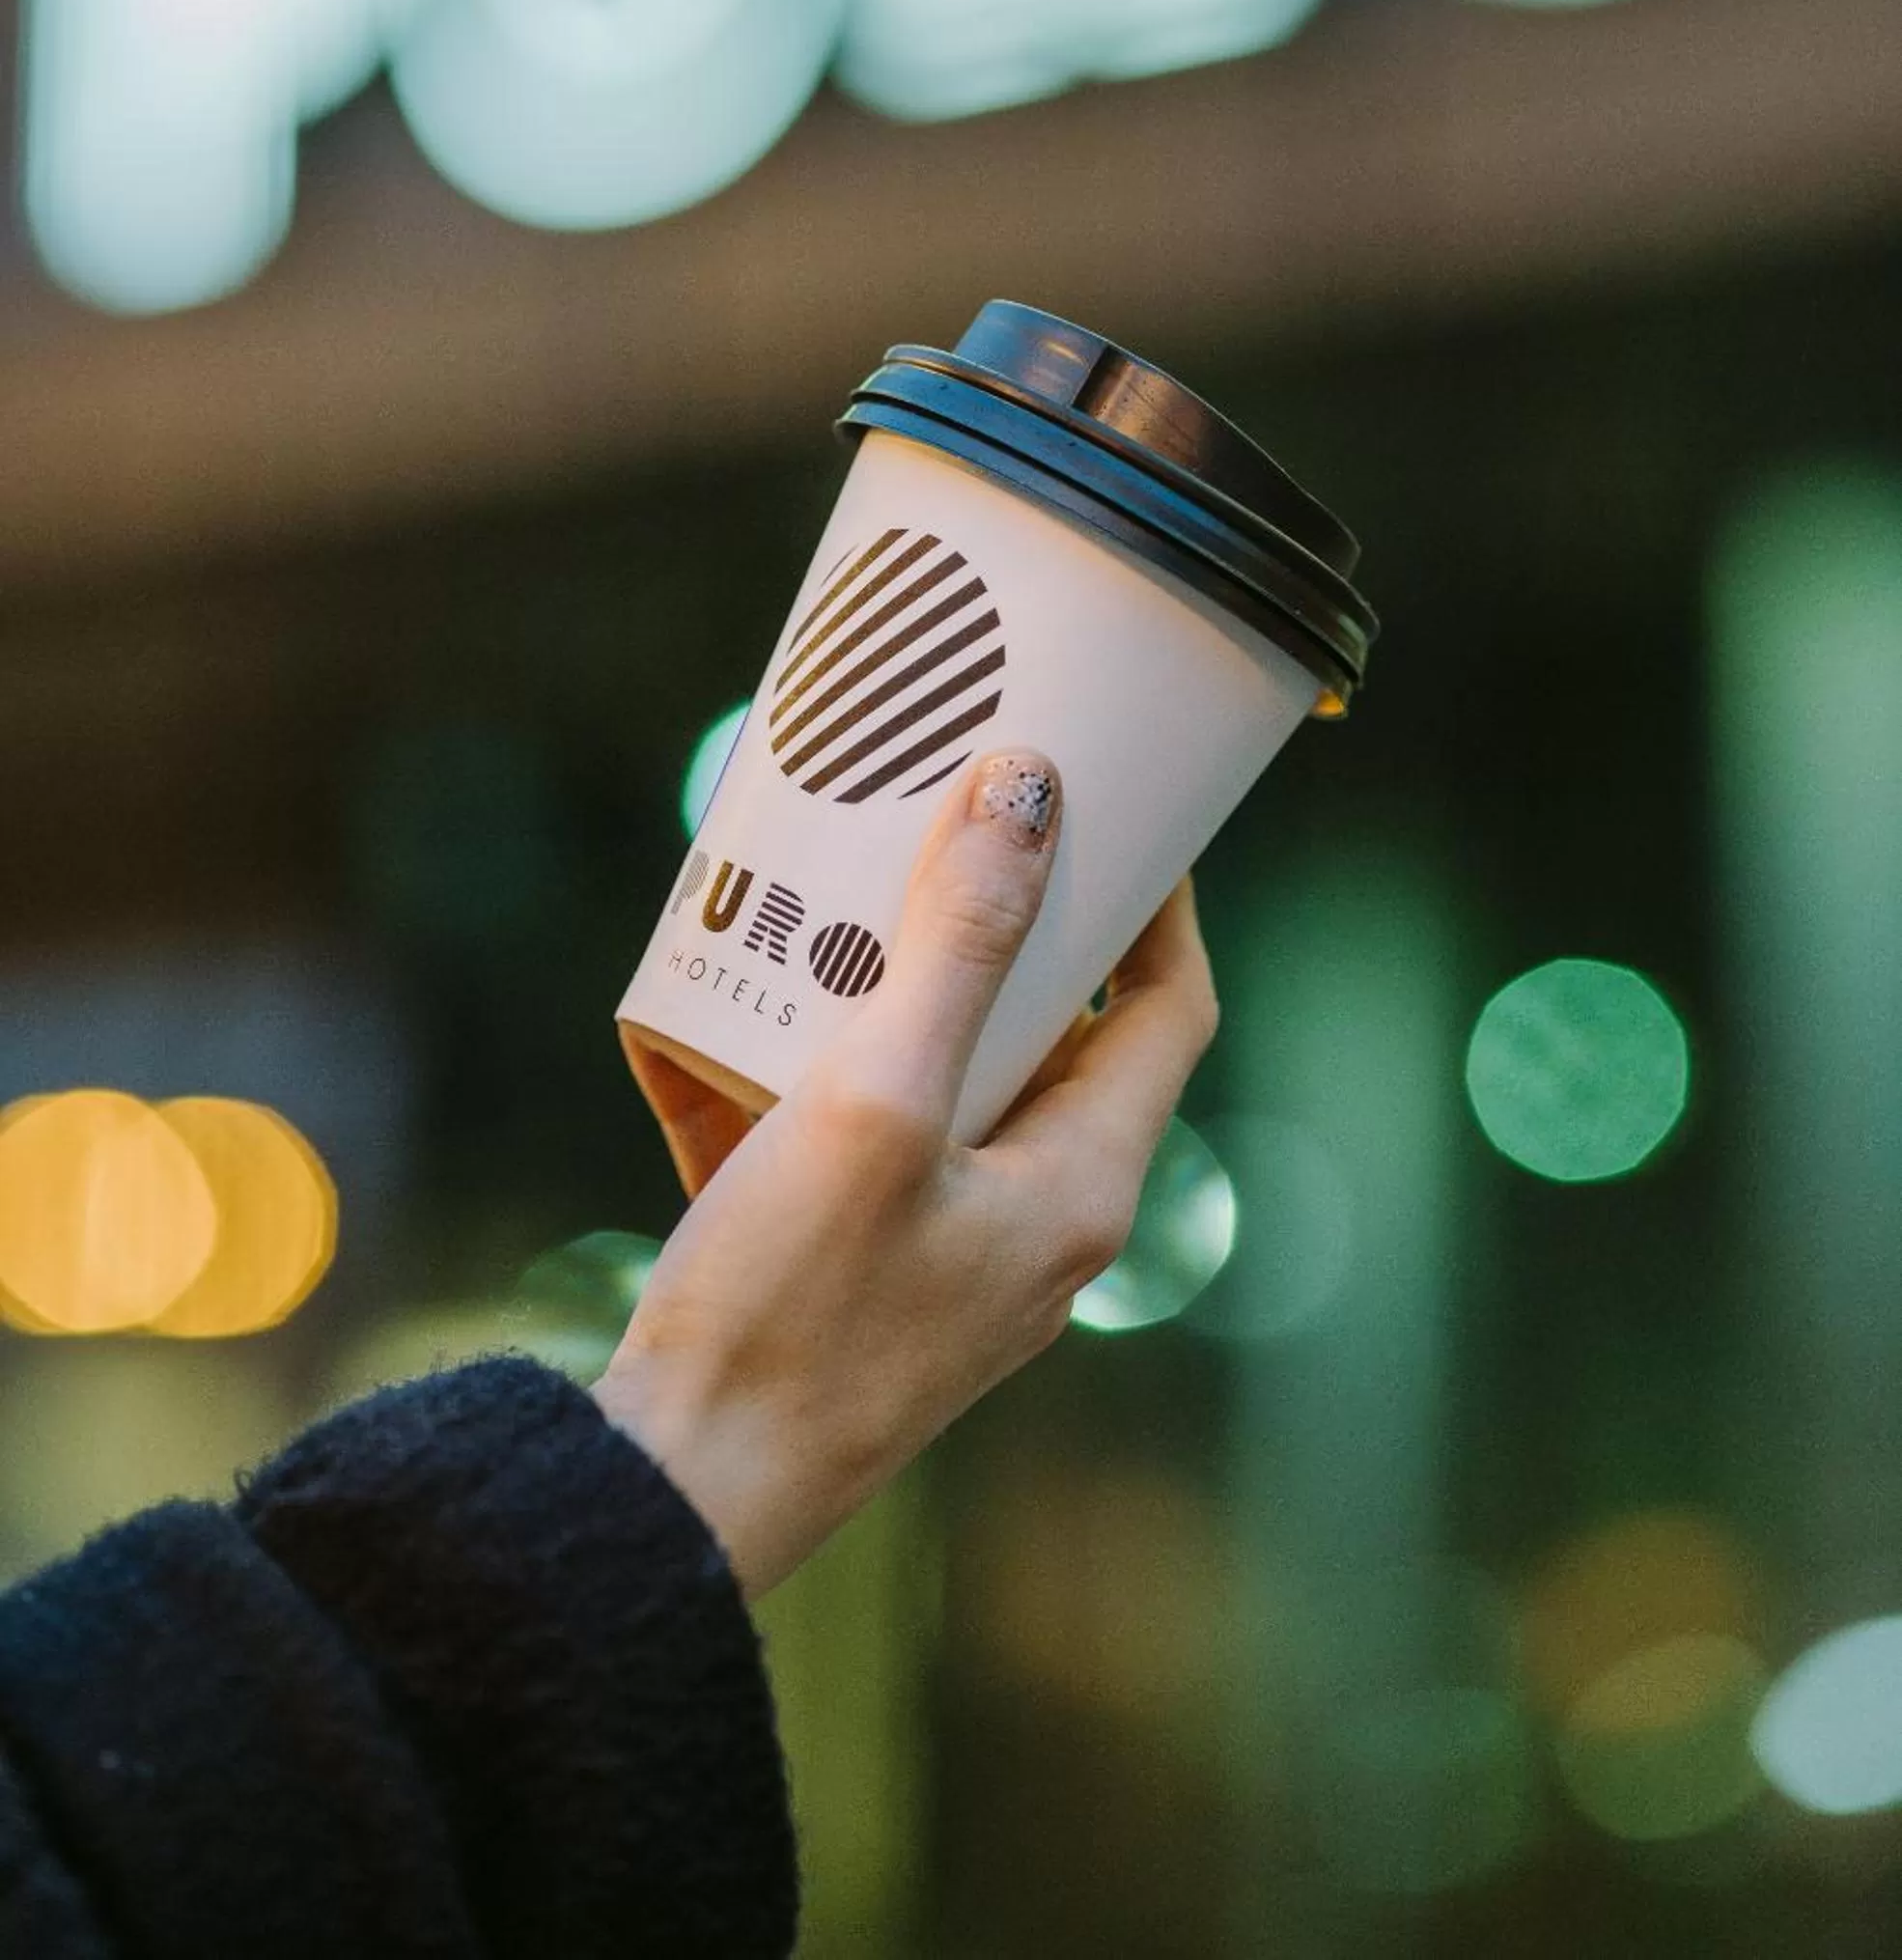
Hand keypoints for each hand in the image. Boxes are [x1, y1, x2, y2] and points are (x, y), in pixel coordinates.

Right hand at [594, 751, 1218, 1597]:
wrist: (671, 1504)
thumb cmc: (790, 1317)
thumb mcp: (876, 1103)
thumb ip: (957, 946)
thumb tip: (1031, 792)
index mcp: (1079, 1186)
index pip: (1166, 1006)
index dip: (1154, 894)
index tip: (1106, 797)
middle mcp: (1031, 1222)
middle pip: (1043, 1031)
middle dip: (981, 923)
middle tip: (928, 821)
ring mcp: (941, 1253)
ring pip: (929, 1077)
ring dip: (867, 988)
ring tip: (799, 900)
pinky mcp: (851, 1274)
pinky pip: (835, 1140)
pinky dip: (778, 1076)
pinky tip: (688, 1026)